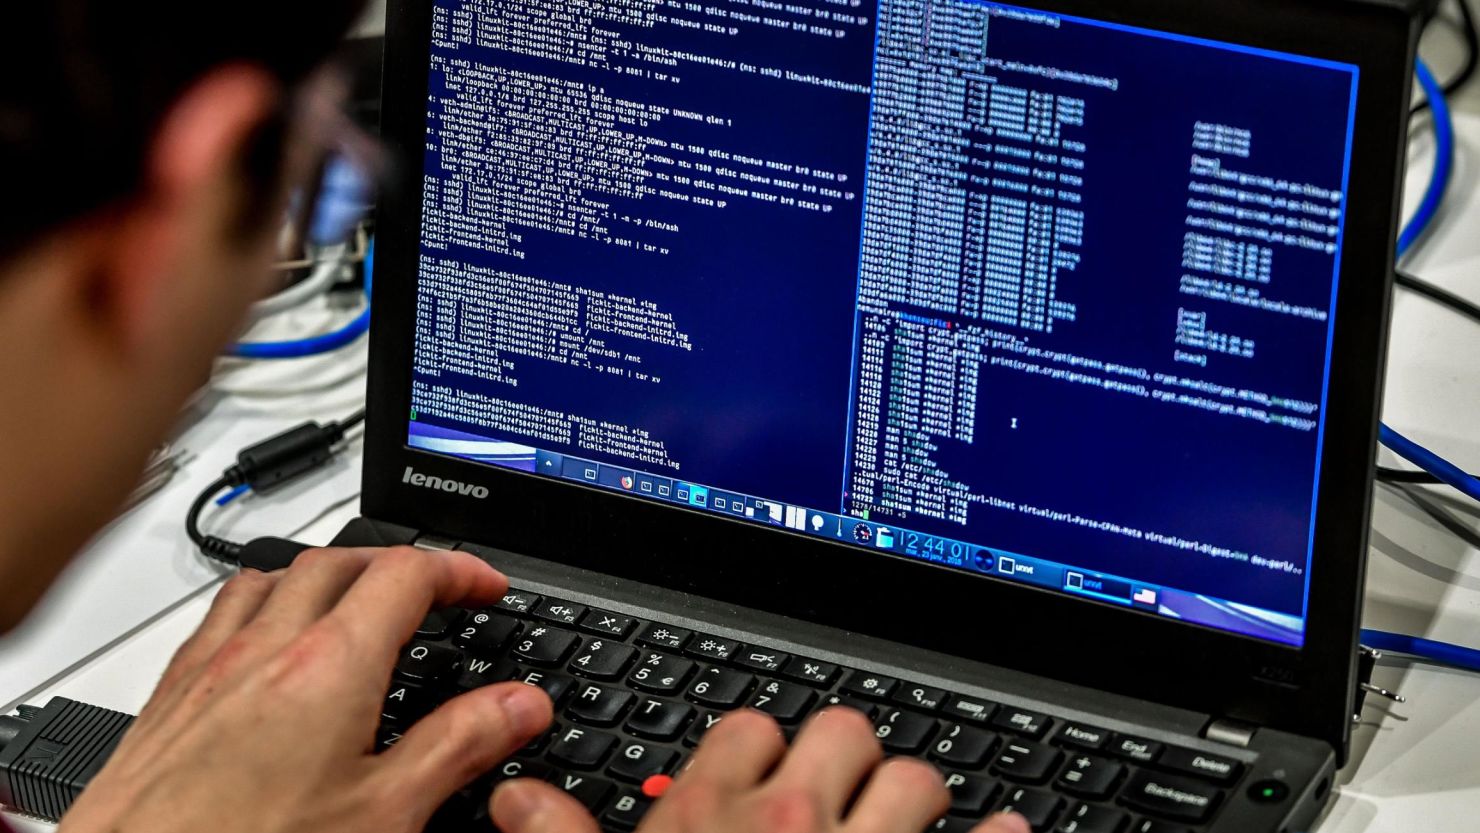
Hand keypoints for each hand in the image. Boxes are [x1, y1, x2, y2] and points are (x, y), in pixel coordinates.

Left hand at [58, 547, 554, 832]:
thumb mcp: (384, 815)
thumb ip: (458, 747)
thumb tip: (518, 705)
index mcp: (329, 666)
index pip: (407, 574)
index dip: (459, 570)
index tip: (485, 587)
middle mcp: (262, 650)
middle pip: (339, 560)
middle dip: (396, 563)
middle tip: (434, 590)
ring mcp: (207, 670)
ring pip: (271, 578)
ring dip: (325, 574)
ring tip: (354, 599)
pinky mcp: (167, 700)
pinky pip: (217, 618)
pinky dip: (259, 606)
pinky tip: (262, 648)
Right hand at [491, 708, 1029, 832]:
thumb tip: (517, 798)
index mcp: (706, 816)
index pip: (747, 728)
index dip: (757, 754)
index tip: (763, 781)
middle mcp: (789, 821)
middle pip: (840, 731)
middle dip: (844, 762)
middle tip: (840, 803)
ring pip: (914, 776)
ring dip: (914, 798)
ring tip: (905, 828)